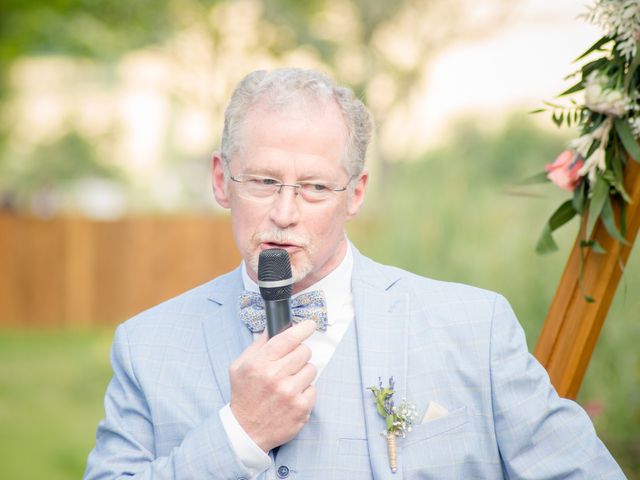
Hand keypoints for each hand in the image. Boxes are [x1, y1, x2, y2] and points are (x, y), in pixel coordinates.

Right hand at [229, 320, 316, 451]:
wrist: (246, 431)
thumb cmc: (244, 395)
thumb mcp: (239, 366)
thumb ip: (258, 345)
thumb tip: (275, 327)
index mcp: (259, 364)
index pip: (288, 338)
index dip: (303, 329)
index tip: (310, 325)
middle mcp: (275, 377)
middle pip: (304, 351)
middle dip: (299, 354)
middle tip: (290, 363)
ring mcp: (290, 393)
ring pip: (311, 368)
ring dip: (303, 373)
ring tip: (289, 382)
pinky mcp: (301, 407)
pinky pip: (313, 388)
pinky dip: (305, 391)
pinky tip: (292, 396)